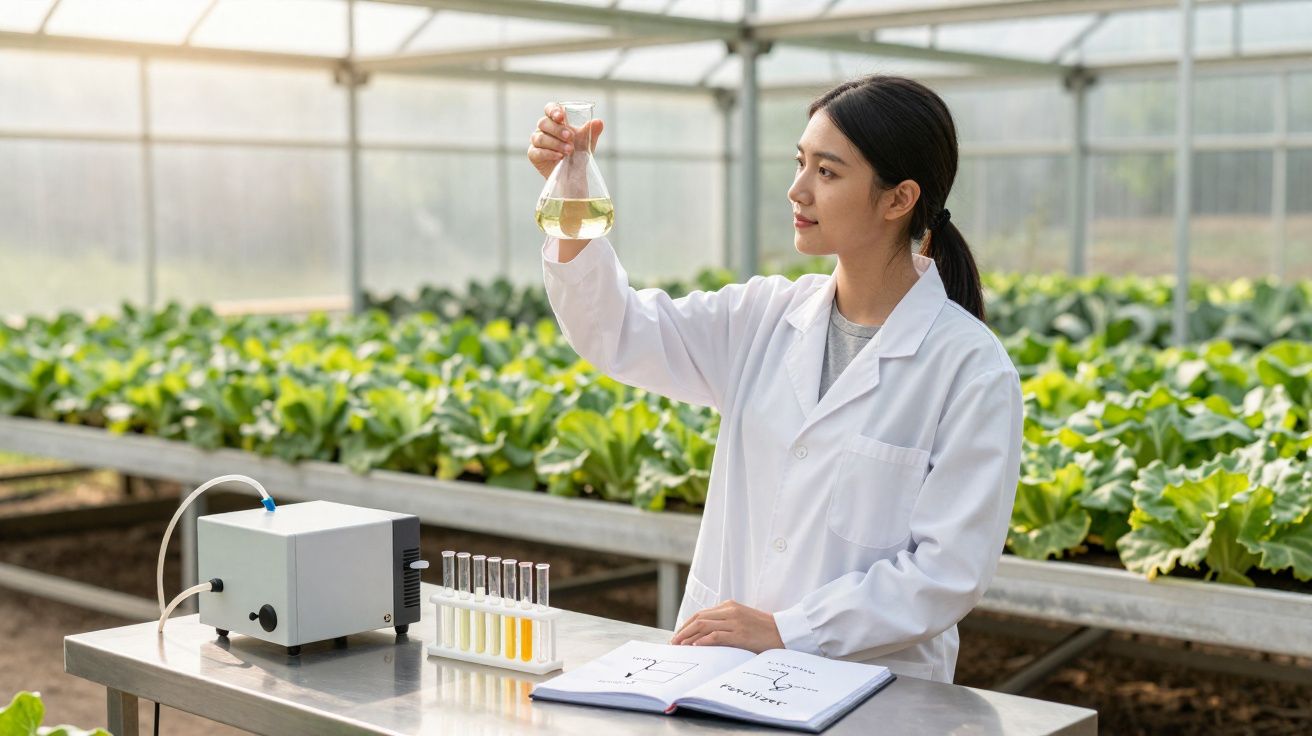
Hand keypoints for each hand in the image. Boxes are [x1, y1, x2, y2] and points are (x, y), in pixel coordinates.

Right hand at [526, 102, 604, 179]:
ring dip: (555, 143)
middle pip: (543, 123)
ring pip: (540, 137)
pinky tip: (559, 157)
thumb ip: (591, 131)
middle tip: (570, 137)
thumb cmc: (578, 153)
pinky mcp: (534, 155)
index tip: (561, 117)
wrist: (573, 174)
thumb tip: (598, 122)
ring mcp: (537, 142)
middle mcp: (544, 129)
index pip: (549, 109)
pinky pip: (537, 151)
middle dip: (557, 130)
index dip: (553, 110)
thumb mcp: (587, 142)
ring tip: (569, 150)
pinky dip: (549, 153)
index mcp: (555, 121)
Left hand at [669, 600, 785, 652]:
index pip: (701, 614)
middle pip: (699, 618)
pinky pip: (715, 636)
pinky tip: (694, 646)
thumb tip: (704, 635)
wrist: (784, 632)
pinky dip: (702, 641)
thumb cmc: (764, 629)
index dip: (687, 625)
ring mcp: (735, 622)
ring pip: (704, 626)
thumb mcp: (743, 620)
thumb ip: (726, 622)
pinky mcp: (740, 634)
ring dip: (688, 636)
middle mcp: (730, 611)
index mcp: (730, 606)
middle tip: (673, 642)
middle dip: (683, 631)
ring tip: (679, 646)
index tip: (678, 635)